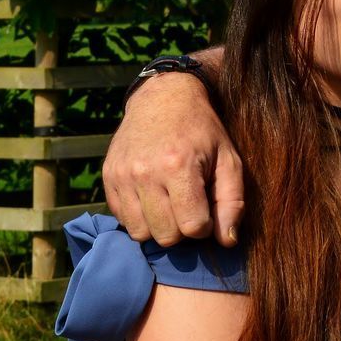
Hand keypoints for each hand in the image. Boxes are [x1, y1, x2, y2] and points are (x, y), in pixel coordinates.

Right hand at [102, 71, 243, 246]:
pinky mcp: (108, 177)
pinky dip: (139, 216)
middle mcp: (145, 173)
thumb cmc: (202, 132)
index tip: (207, 208)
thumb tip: (227, 241)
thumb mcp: (229, 159)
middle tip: (189, 205)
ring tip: (170, 203)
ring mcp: (122, 176)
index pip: (192, 227)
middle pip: (165, 236)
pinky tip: (152, 197)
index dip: (205, 225)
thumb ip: (232, 201)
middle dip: (182, 228)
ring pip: (141, 233)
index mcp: (178, 167)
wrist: (163, 99)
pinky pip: (122, 219)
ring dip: (159, 225)